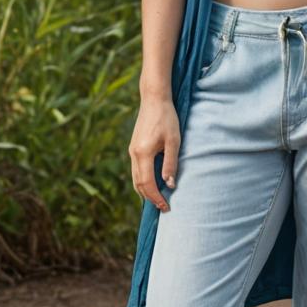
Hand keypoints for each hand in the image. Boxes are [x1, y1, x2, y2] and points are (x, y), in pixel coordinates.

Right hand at [128, 96, 180, 212]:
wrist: (154, 99)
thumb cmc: (167, 118)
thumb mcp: (173, 141)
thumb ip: (170, 163)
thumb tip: (170, 185)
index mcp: (143, 153)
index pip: (148, 184)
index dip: (156, 198)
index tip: (166, 207)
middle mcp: (134, 154)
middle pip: (139, 184)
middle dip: (150, 198)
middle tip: (163, 207)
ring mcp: (132, 150)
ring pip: (135, 178)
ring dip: (145, 191)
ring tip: (158, 199)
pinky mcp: (134, 147)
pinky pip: (136, 169)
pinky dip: (143, 180)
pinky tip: (152, 183)